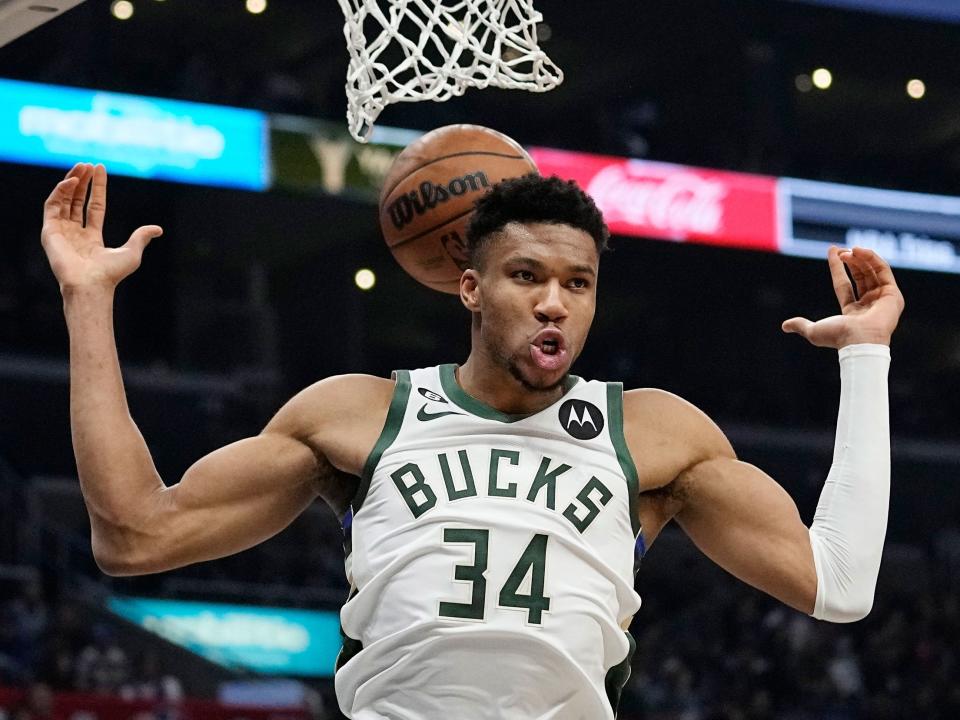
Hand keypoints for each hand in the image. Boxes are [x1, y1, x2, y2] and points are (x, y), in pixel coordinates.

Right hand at [41, 163, 162, 292]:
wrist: (92, 284)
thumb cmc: (111, 274)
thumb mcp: (132, 252)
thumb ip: (141, 237)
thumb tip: (158, 229)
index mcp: (92, 238)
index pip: (94, 207)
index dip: (96, 188)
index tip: (100, 169)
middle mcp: (75, 234)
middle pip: (76, 201)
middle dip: (82, 182)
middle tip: (88, 164)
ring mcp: (61, 232)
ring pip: (63, 200)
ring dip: (71, 182)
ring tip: (81, 166)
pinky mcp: (50, 232)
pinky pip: (51, 206)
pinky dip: (60, 191)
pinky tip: (72, 181)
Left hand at [782, 246, 904, 347]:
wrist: (859, 341)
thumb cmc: (838, 337)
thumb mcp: (814, 331)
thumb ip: (801, 325)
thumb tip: (784, 326)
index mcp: (853, 311)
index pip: (844, 284)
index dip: (838, 267)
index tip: (832, 250)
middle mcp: (870, 304)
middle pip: (860, 275)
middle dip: (850, 260)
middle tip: (840, 250)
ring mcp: (882, 299)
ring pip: (872, 271)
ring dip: (861, 257)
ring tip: (848, 250)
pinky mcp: (893, 294)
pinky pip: (883, 270)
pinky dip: (873, 258)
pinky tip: (859, 251)